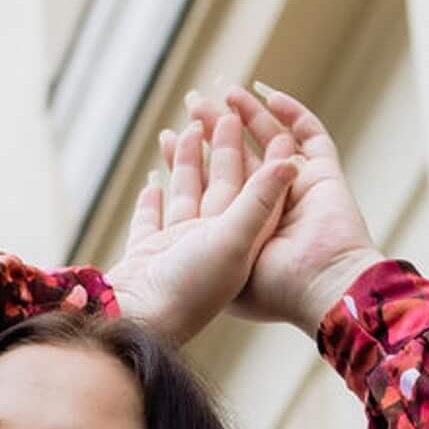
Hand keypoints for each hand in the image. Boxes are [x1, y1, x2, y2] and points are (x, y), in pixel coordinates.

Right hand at [101, 109, 300, 349]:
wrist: (137, 321)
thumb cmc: (189, 287)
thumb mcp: (233, 240)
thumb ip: (259, 200)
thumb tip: (291, 160)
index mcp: (240, 243)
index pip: (259, 191)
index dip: (266, 158)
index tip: (273, 126)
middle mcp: (213, 246)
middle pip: (221, 185)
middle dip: (219, 145)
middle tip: (217, 107)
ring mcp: (179, 251)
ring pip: (187, 195)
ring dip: (186, 161)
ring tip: (184, 126)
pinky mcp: (148, 256)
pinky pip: (153, 221)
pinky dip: (153, 201)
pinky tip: (152, 182)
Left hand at [188, 79, 385, 334]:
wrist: (318, 289)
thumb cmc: (249, 286)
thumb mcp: (208, 250)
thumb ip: (175, 223)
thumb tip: (149, 188)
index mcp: (231, 236)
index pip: (206, 189)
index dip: (187, 162)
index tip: (169, 135)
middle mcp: (263, 216)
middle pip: (233, 164)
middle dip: (213, 134)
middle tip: (193, 102)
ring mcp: (298, 197)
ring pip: (269, 145)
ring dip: (249, 117)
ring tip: (228, 92)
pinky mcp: (327, 178)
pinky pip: (312, 137)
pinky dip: (295, 115)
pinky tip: (270, 95)